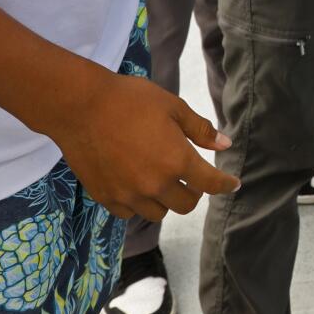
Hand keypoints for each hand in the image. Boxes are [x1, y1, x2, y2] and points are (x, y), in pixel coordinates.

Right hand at [48, 65, 239, 219]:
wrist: (81, 107)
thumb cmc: (130, 100)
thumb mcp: (172, 107)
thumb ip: (200, 130)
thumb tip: (225, 145)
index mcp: (177, 160)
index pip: (210, 183)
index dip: (225, 184)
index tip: (233, 184)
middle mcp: (155, 184)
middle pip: (186, 205)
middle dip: (193, 191)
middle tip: (189, 176)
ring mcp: (129, 194)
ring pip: (158, 212)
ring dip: (165, 199)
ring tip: (160, 178)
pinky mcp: (106, 198)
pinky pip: (130, 213)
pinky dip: (138, 203)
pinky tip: (136, 185)